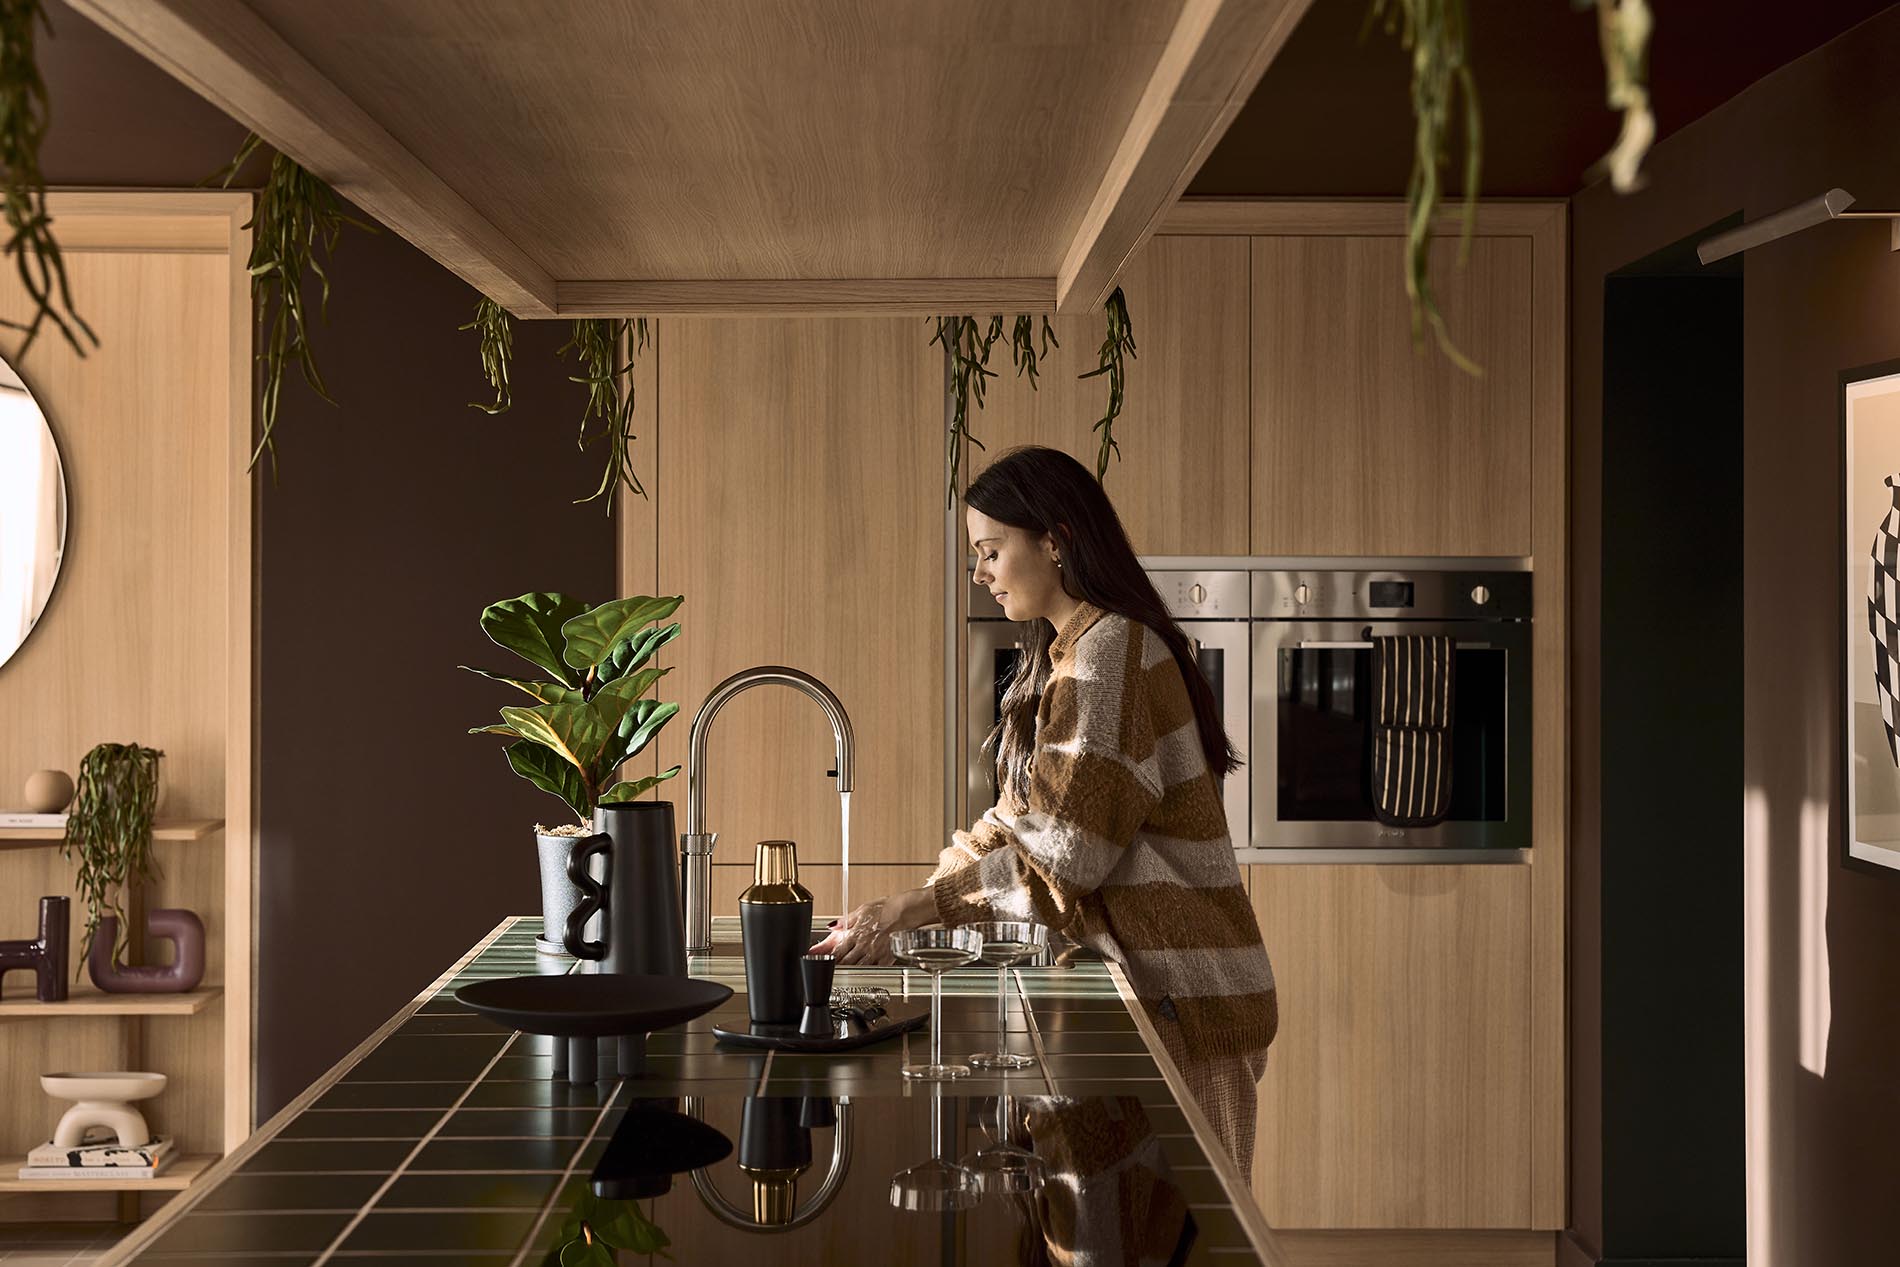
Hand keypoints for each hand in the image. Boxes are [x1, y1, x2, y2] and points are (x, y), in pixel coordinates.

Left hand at [809, 887, 936, 965]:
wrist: (906, 911)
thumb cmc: (887, 908)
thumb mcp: (863, 909)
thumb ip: (846, 920)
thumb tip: (833, 926)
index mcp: (856, 933)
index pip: (838, 950)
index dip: (828, 957)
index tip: (824, 960)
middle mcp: (864, 946)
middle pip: (846, 962)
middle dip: (838, 965)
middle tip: (833, 967)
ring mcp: (875, 954)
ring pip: (858, 968)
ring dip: (851, 969)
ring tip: (847, 969)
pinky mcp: (887, 958)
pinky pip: (875, 968)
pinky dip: (869, 970)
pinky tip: (866, 968)